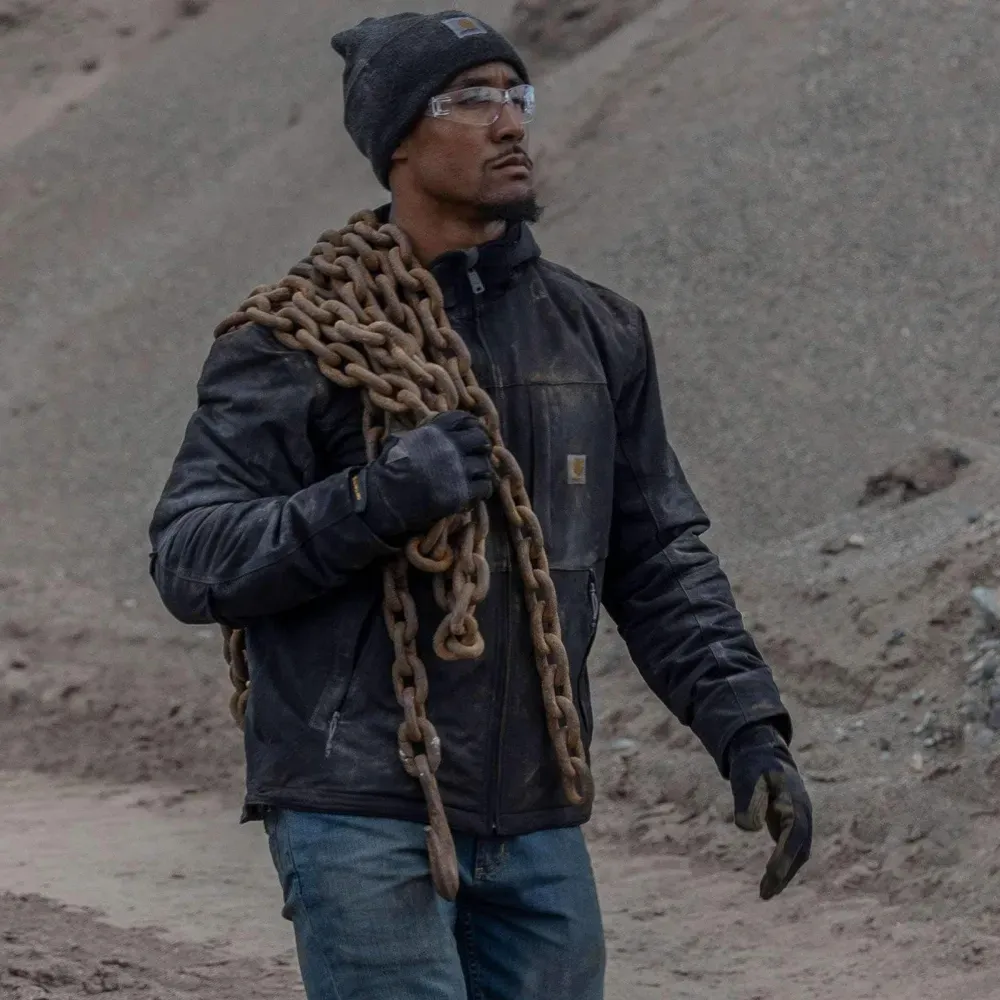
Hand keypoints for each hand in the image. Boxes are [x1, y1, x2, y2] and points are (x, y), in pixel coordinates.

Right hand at [359, 410, 493, 538]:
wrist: (386, 497)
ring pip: (485, 464)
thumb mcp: (400, 440)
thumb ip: (419, 433)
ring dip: (482, 468)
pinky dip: (483, 488)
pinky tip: (476, 491)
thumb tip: (428, 426)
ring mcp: (458, 470)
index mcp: (435, 432)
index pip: (464, 419)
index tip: (473, 431)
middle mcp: (450, 448)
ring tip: (477, 474)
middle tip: (478, 453)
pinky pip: (484, 487)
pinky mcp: (461, 493)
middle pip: (480, 439)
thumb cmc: (388, 469)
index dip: (472, 424)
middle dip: (481, 445)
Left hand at [727, 725, 811, 899]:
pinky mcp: (792, 826)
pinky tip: (770, 881)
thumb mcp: (747, 777)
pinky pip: (792, 850)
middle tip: (766, 893)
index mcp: (794, 802)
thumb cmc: (754, 765)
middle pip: (800, 849)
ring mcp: (800, 821)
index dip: (785, 856)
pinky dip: (783, 866)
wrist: (764, 753)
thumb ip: (748, 799)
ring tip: (765, 893)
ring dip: (785, 874)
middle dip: (785, 873)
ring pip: (798, 853)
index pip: (794, 834)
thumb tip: (747, 828)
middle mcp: (803, 814)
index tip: (772, 875)